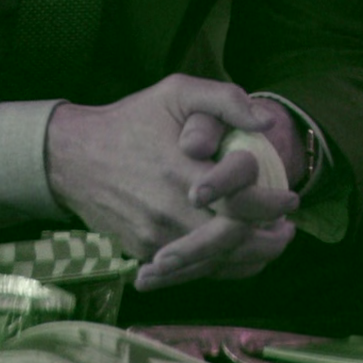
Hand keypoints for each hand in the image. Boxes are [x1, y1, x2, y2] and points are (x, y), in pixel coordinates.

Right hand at [45, 75, 301, 289]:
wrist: (71, 157)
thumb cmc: (130, 120)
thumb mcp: (176, 92)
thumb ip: (225, 100)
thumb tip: (265, 126)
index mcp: (182, 170)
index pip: (241, 204)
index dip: (272, 206)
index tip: (290, 199)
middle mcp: (169, 210)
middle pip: (233, 243)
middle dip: (270, 241)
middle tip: (288, 230)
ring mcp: (154, 237)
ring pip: (215, 264)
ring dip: (251, 259)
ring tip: (271, 244)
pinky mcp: (144, 251)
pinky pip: (191, 271)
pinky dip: (220, 268)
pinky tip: (238, 256)